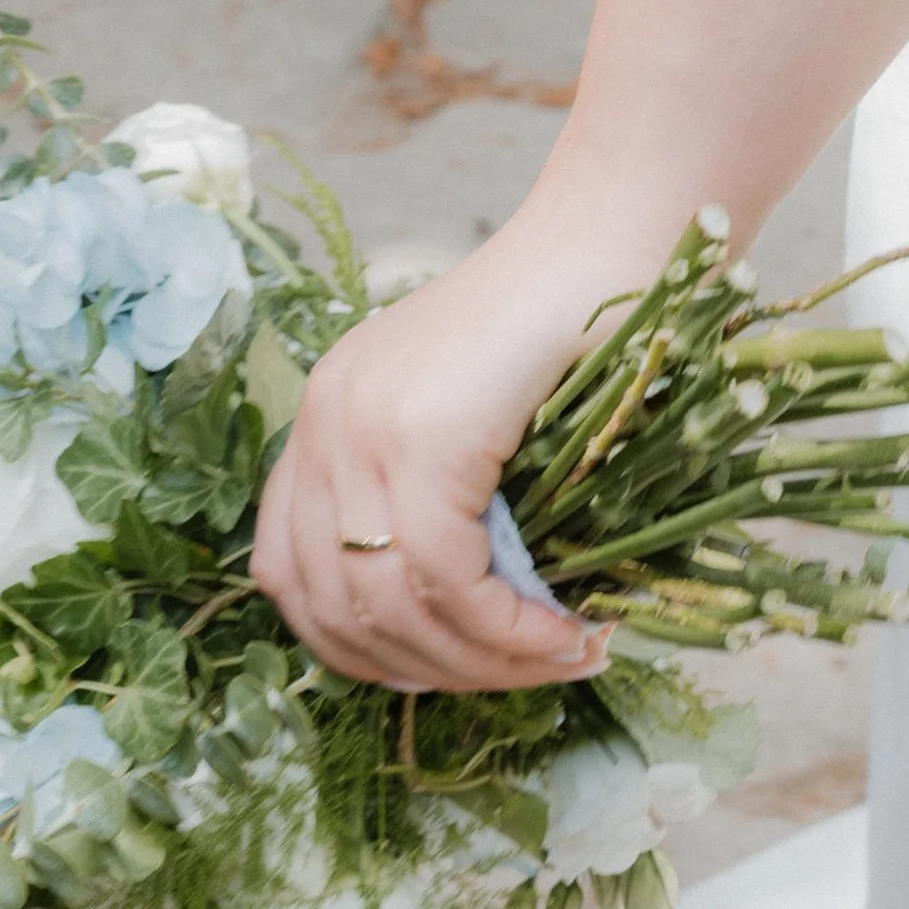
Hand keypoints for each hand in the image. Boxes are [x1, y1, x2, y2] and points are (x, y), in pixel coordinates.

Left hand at [252, 204, 648, 692]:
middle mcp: (322, 421)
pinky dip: (505, 627)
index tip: (448, 671)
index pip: (288, 574)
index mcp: (322, 419)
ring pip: (387, 603)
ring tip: (560, 660)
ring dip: (478, 660)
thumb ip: (446, 502)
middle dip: (431, 669)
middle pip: (331, 605)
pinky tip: (566, 635)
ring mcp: (360, 424)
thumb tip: (459, 630)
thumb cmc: (578, 326)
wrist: (620, 232)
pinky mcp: (420, 434)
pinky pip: (443, 574)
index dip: (362, 647)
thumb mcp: (481, 423)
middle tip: (524, 676)